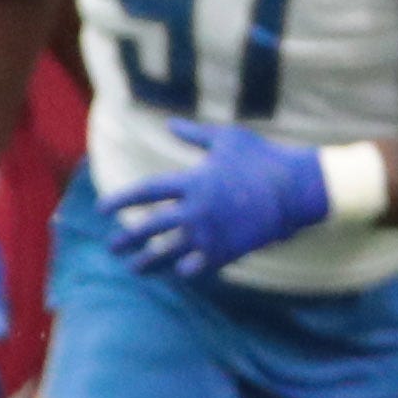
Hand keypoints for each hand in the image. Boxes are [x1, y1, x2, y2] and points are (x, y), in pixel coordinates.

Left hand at [105, 121, 331, 278]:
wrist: (295, 190)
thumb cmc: (262, 158)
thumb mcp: (228, 139)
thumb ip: (195, 135)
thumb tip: (170, 125)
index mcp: (192, 182)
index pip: (145, 192)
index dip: (121, 200)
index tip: (102, 209)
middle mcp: (194, 210)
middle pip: (148, 229)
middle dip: (126, 240)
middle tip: (111, 247)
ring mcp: (208, 234)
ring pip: (166, 254)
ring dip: (147, 263)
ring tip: (134, 269)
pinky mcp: (223, 252)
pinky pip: (193, 267)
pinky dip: (181, 270)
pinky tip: (173, 273)